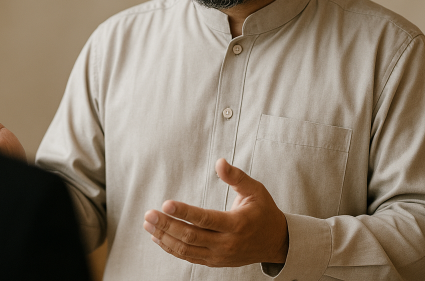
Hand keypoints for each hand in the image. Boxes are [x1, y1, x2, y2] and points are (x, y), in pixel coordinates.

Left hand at [143, 158, 287, 266]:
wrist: (276, 242)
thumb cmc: (264, 212)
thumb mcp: (255, 190)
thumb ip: (236, 177)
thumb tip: (220, 162)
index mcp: (236, 224)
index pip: (205, 219)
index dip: (184, 212)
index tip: (166, 203)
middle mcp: (226, 243)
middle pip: (191, 236)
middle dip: (167, 225)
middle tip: (148, 214)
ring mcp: (219, 256)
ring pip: (186, 250)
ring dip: (164, 237)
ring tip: (148, 224)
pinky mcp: (214, 261)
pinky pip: (189, 256)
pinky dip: (171, 248)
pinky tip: (158, 237)